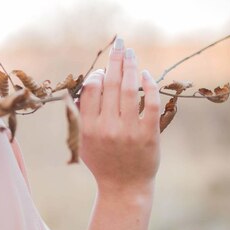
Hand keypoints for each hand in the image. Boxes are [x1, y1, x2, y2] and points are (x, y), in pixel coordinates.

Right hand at [77, 38, 160, 194]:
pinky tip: (146, 75)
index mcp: (88, 127)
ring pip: (128, 89)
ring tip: (130, 53)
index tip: (101, 70)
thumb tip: (88, 84)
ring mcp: (128, 130)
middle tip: (119, 43)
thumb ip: (81, 115)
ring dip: (130, 66)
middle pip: (109, 83)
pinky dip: (148, 86)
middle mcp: (106, 127)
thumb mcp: (82, 141)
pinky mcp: (148, 134)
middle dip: (114, 59)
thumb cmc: (101, 161)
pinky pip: (149, 103)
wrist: (124, 187)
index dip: (96, 74)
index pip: (90, 90)